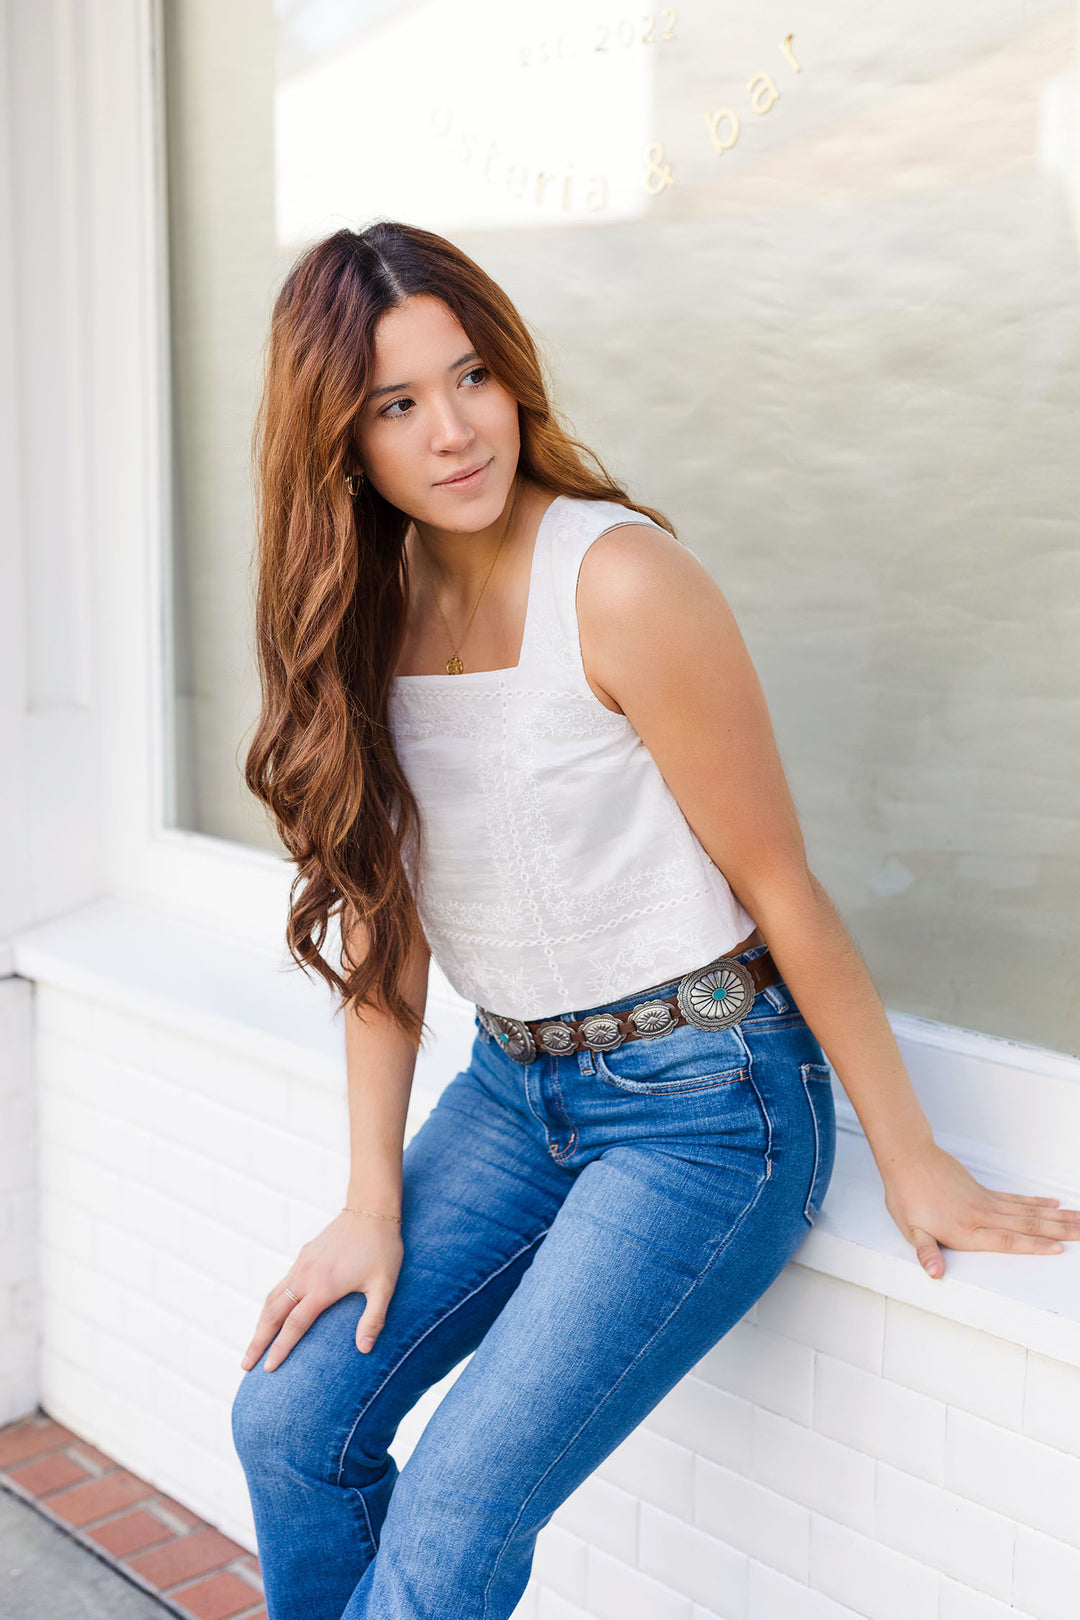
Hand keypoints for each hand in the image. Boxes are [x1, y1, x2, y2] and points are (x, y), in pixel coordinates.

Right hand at [240, 1210, 403, 1372]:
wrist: (371, 1208)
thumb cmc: (382, 1248)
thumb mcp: (384, 1285)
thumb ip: (374, 1318)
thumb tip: (364, 1350)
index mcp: (323, 1287)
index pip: (294, 1325)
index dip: (280, 1349)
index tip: (267, 1370)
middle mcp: (305, 1276)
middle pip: (273, 1314)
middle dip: (258, 1342)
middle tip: (245, 1366)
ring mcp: (302, 1264)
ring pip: (272, 1298)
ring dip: (260, 1323)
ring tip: (253, 1345)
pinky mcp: (304, 1255)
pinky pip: (281, 1284)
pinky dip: (271, 1304)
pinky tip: (273, 1314)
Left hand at [882, 1141, 1079, 1278]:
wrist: (908, 1157)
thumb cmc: (907, 1194)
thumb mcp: (910, 1228)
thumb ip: (926, 1252)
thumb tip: (933, 1272)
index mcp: (966, 1230)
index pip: (1006, 1240)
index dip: (1033, 1246)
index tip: (1059, 1248)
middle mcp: (981, 1216)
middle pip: (1027, 1225)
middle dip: (1058, 1230)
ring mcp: (985, 1202)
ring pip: (1028, 1211)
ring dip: (1056, 1216)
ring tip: (1079, 1220)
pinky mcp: (984, 1191)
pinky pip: (1017, 1199)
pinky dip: (1037, 1201)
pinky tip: (1054, 1203)